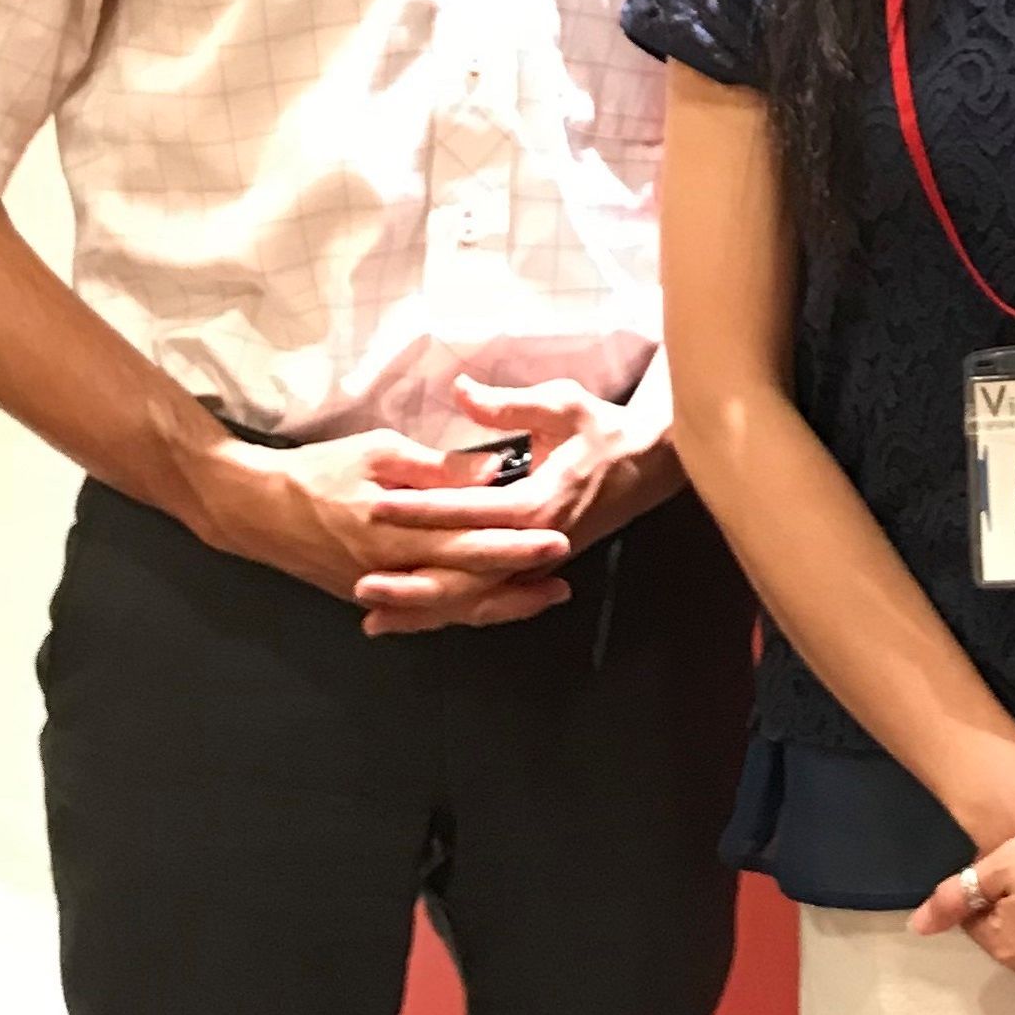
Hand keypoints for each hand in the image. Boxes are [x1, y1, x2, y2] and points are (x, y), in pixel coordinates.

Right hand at [186, 416, 575, 623]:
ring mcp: (383, 589)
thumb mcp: (378, 452)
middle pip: (470, 580)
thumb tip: (491, 470)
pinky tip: (494, 607)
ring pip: (453, 606)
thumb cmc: (319, 471)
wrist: (255, 509)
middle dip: (521, 577)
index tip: (556, 533)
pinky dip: (463, 611)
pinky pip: (427, 612)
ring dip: (501, 604)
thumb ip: (435, 467)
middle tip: (564, 569)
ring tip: (545, 598)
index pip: (469, 538)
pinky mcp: (371, 597)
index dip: (515, 539)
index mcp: (397, 528)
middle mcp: (393, 568)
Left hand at [350, 377, 669, 633]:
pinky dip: (452, 612)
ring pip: (476, 598)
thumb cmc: (604, 431)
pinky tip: (416, 620)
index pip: (468, 511)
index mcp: (539, 503)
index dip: (420, 509)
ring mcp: (538, 563)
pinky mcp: (537, 571)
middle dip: (412, 582)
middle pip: (467, 574)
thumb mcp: (562, 404)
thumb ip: (508, 405)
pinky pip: (490, 599)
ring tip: (376, 621)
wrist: (651, 466)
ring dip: (426, 610)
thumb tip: (461, 392)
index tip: (376, 507)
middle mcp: (537, 543)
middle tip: (362, 585)